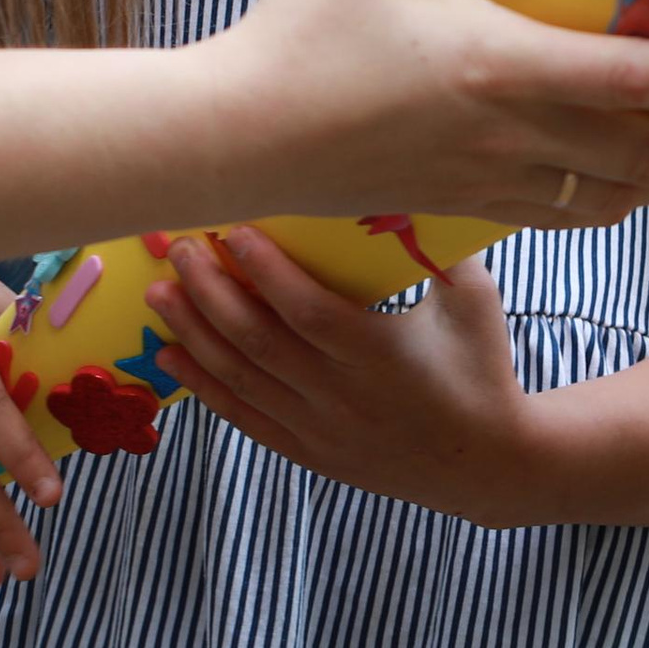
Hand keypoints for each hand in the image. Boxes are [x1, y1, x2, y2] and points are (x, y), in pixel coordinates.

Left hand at [148, 225, 535, 525]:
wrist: (488, 463)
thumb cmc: (481, 366)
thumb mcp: (474, 299)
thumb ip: (436, 245)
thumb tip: (399, 184)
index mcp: (382, 356)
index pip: (308, 312)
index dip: (266, 272)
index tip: (234, 231)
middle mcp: (343, 397)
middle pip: (259, 342)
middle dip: (211, 291)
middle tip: (180, 248)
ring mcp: (321, 431)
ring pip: (241, 380)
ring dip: (194, 334)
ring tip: (160, 292)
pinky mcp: (309, 452)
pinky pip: (243, 417)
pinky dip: (203, 387)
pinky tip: (171, 356)